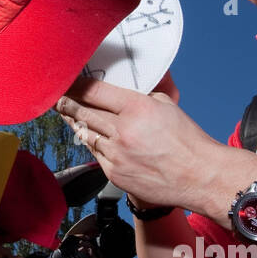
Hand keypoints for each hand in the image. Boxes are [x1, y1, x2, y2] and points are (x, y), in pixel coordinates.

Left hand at [57, 77, 256, 219]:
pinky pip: (95, 153)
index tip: (67, 81)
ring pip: (85, 134)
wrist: (200, 176)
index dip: (76, 86)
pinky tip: (84, 135)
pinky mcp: (115, 173)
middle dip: (66, 103)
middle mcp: (123, 131)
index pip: (95, 92)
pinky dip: (89, 142)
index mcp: (137, 108)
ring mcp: (117, 154)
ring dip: (73, 122)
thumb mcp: (167, 105)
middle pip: (83, 112)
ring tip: (65, 113)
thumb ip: (144, 94)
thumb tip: (130, 82)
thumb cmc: (187, 140)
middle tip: (56, 96)